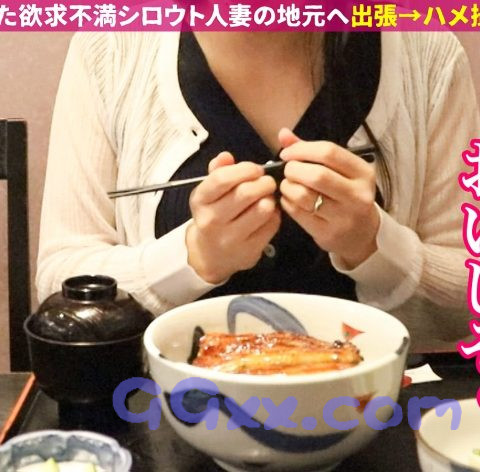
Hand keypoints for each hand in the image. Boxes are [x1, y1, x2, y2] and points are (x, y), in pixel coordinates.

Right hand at [186, 152, 280, 283]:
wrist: (211, 255)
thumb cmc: (214, 215)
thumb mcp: (209, 193)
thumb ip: (218, 171)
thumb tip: (226, 156)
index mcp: (200, 201)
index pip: (222, 179)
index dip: (245, 169)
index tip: (256, 169)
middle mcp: (212, 220)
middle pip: (246, 192)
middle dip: (263, 182)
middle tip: (267, 182)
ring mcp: (230, 238)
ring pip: (263, 209)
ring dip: (270, 199)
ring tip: (267, 198)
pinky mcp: (249, 250)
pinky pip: (272, 225)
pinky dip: (275, 215)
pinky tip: (268, 214)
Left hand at [278, 129, 378, 268]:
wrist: (362, 234)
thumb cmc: (346, 195)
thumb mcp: (339, 171)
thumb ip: (311, 151)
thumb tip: (283, 134)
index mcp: (363, 173)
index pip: (329, 152)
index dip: (302, 150)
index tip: (287, 154)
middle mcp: (357, 194)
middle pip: (316, 175)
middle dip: (293, 170)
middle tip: (287, 171)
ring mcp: (343, 216)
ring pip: (304, 196)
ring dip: (287, 187)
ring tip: (287, 186)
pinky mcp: (328, 233)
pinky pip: (298, 213)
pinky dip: (287, 203)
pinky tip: (289, 200)